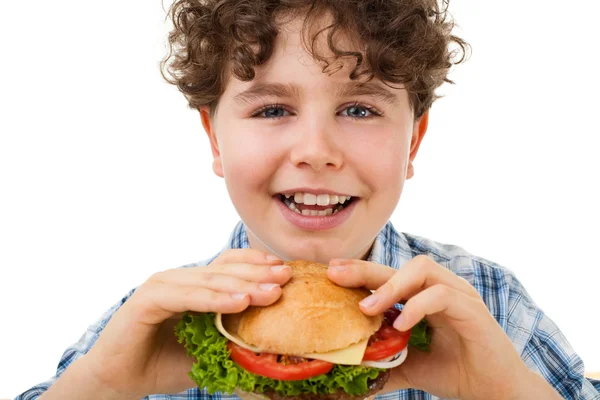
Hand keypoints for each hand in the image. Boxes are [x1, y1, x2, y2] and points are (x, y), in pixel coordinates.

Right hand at [80, 249, 291, 398]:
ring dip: (242, 285)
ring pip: (209, 280)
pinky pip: (187, 296)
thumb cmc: (164, 363)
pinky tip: (239, 303)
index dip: (257, 263)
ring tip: (271, 292)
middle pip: (225, 268)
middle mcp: (179, 278)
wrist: (120, 381)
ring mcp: (163, 285)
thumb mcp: (208, 351)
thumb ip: (233, 341)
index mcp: (193, 285)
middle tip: (287, 275)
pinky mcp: (147, 298)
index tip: (285, 269)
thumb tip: (274, 347)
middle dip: (259, 272)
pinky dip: (214, 299)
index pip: (229, 264)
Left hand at [328, 256, 560, 399]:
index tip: (331, 272)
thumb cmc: (456, 373)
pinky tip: (401, 324)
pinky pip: (441, 295)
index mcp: (425, 296)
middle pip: (400, 266)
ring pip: (422, 269)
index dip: (360, 272)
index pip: (389, 275)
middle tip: (336, 274)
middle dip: (366, 269)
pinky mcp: (473, 309)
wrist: (496, 393)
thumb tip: (349, 372)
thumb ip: (385, 362)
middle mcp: (442, 288)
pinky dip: (418, 306)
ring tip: (366, 308)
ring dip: (390, 286)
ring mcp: (459, 295)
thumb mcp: (411, 366)